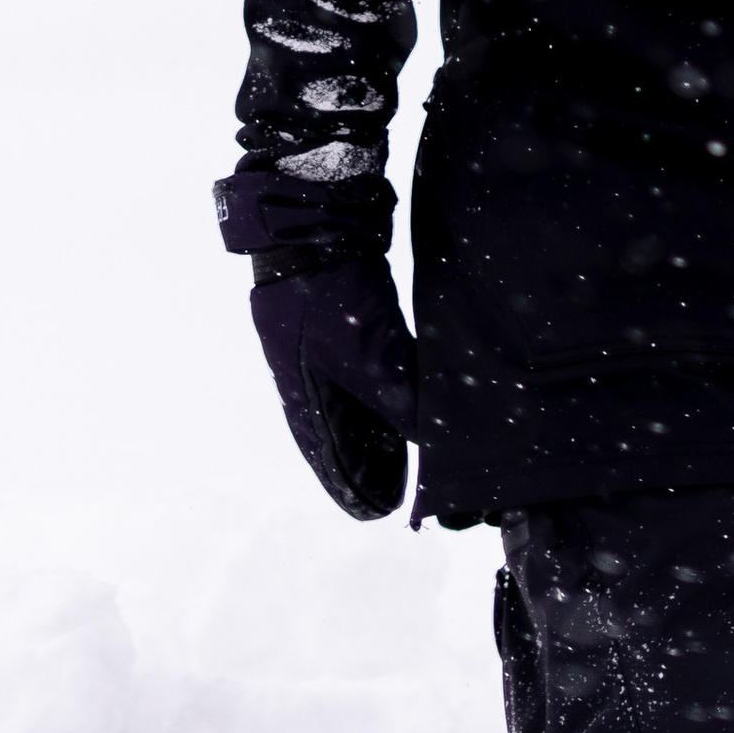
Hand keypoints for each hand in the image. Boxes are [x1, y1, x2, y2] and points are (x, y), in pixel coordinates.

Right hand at [246, 253, 419, 519]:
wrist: (315, 219)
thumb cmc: (328, 293)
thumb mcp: (366, 355)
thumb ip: (400, 400)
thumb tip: (431, 437)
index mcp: (302, 394)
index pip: (326, 455)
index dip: (350, 484)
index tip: (374, 513)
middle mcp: (309, 376)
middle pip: (343, 432)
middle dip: (369, 463)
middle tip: (398, 494)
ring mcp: (325, 346)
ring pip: (359, 401)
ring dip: (382, 429)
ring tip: (409, 456)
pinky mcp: (348, 318)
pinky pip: (372, 368)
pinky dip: (391, 390)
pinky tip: (412, 397)